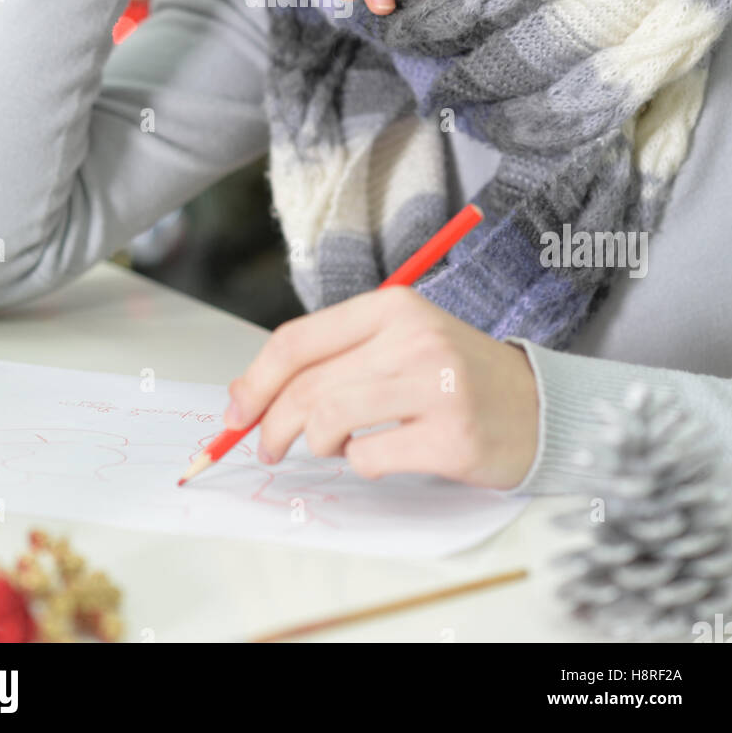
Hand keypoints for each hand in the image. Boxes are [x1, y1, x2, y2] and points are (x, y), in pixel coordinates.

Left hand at [222, 287, 539, 490]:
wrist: (537, 405)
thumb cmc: (453, 374)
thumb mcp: (396, 342)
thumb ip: (331, 358)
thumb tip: (247, 395)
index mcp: (392, 307)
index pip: (297, 340)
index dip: (254, 381)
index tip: (235, 413)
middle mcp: (414, 338)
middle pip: (306, 386)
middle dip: (271, 426)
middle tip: (269, 448)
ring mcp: (436, 387)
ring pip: (328, 420)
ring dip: (318, 444)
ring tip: (335, 446)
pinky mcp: (451, 437)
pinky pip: (369, 459)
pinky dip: (360, 465)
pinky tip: (381, 455)